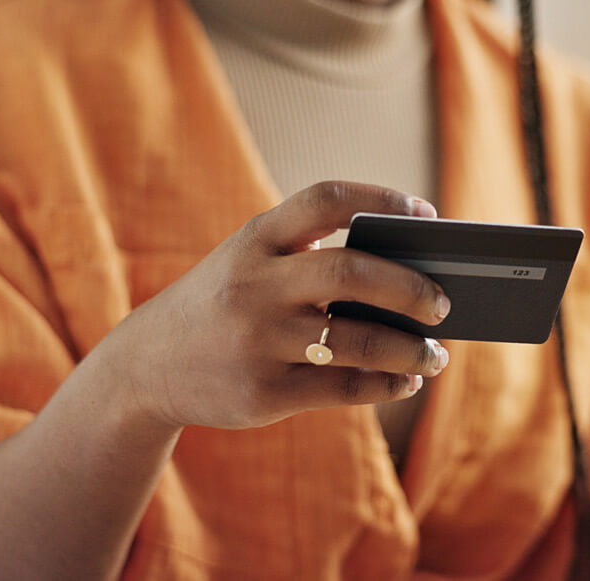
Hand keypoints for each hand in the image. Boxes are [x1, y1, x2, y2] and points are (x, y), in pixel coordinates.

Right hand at [114, 181, 452, 430]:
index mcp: (255, 240)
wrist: (145, 366)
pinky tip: (405, 380)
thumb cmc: (222, 304)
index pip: (325, 200)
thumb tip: (408, 276)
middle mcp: (255, 286)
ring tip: (436, 353)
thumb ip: (310, 258)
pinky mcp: (264, 392)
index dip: (382, 198)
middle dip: (410, 287)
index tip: (426, 212)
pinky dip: (385, 384)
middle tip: (444, 303)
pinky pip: (343, 388)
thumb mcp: (249, 263)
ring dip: (409, 348)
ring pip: (356, 340)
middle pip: (351, 273)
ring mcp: (258, 340)